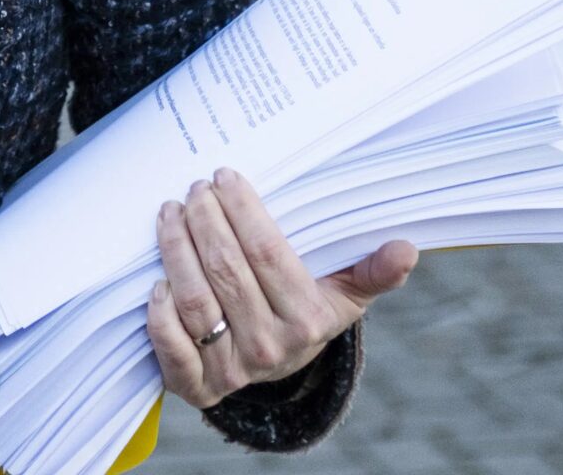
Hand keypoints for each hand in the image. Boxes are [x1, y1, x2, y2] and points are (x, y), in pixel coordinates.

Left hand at [144, 167, 417, 410]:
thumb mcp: (343, 293)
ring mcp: (232, 369)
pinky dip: (159, 314)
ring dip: (176, 250)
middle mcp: (271, 348)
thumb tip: (407, 248)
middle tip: (194, 189)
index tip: (225, 177)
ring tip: (170, 213)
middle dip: (204, 220)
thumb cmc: (306, 311)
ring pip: (195, 300)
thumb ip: (372, 271)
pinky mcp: (195, 384)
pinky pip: (171, 348)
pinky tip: (155, 280)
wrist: (276, 369)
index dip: (243, 211)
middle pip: (226, 271)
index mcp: (308, 320)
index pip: (267, 254)